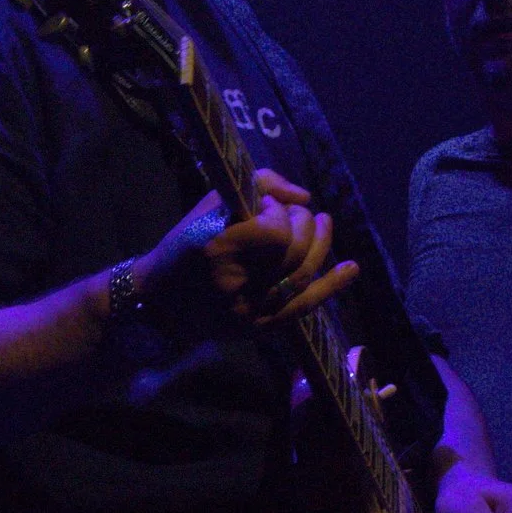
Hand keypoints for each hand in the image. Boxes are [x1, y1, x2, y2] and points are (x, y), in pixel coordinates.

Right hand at [134, 170, 359, 336]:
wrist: (160, 302)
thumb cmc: (187, 245)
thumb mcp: (211, 204)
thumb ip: (259, 185)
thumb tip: (305, 196)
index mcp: (218, 248)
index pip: (276, 231)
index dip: (279, 213)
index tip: (264, 207)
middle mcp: (235, 282)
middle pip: (295, 252)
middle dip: (304, 225)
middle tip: (296, 215)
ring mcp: (250, 309)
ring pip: (304, 275)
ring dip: (321, 245)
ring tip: (323, 225)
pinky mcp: (260, 327)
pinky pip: (306, 306)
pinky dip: (332, 285)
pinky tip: (351, 269)